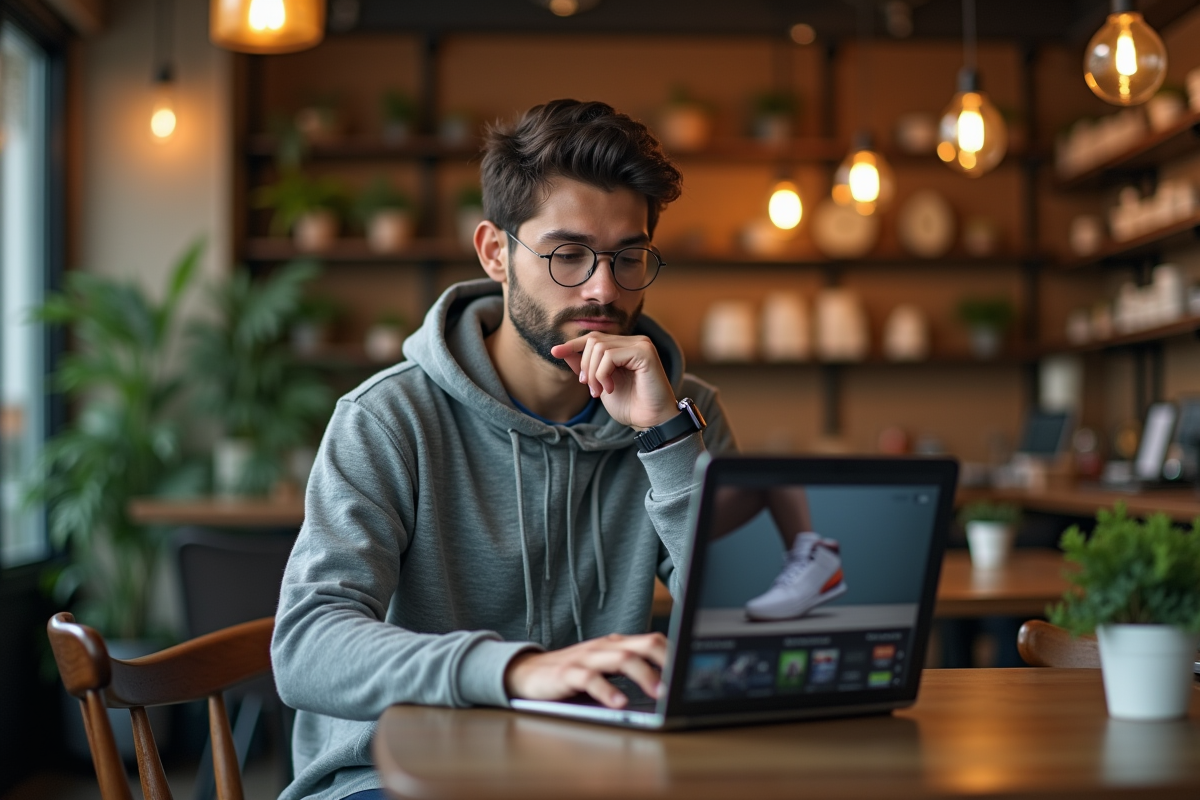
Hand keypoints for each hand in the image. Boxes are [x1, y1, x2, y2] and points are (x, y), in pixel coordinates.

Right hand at [504, 632, 667, 708]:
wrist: (526, 673)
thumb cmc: (573, 673)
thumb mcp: (606, 669)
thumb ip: (632, 671)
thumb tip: (669, 685)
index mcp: (618, 644)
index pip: (654, 641)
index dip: (675, 654)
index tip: (693, 671)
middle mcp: (605, 647)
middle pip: (644, 644)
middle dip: (667, 660)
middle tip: (682, 681)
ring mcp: (586, 658)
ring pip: (621, 659)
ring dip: (644, 675)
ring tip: (660, 693)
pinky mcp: (567, 673)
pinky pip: (590, 679)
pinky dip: (607, 691)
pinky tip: (619, 703)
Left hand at [550, 333, 676, 429]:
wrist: (650, 422)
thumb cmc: (630, 406)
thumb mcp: (600, 384)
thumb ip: (585, 367)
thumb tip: (561, 351)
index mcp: (625, 347)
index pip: (594, 338)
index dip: (573, 345)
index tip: (554, 352)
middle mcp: (635, 341)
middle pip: (594, 341)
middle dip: (586, 366)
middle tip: (592, 390)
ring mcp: (641, 344)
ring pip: (600, 347)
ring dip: (594, 373)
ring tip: (600, 392)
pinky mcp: (645, 352)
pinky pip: (610, 355)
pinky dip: (603, 374)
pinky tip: (610, 388)